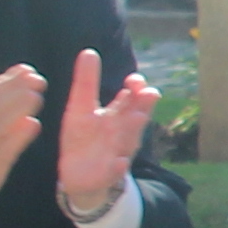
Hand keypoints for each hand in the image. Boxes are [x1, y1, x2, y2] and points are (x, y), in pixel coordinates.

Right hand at [0, 64, 47, 211]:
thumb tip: (16, 81)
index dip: (10, 78)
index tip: (26, 69)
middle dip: (18, 88)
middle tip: (37, 80)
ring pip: (2, 121)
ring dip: (19, 107)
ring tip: (36, 96)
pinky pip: (7, 147)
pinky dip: (19, 136)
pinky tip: (32, 125)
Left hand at [50, 49, 156, 217]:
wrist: (79, 176)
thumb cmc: (83, 138)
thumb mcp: (80, 108)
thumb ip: (86, 82)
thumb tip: (89, 51)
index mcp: (118, 114)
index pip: (134, 97)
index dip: (137, 88)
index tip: (133, 80)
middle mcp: (123, 132)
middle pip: (137, 117)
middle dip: (143, 107)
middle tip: (148, 94)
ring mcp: (117, 152)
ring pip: (130, 140)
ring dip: (133, 130)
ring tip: (137, 118)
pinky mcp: (107, 173)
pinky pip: (116, 171)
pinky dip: (118, 166)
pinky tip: (119, 162)